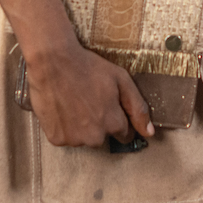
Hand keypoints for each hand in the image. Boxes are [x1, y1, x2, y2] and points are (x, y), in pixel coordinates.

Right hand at [23, 39, 154, 148]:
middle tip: (89, 100)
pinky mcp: (56, 139)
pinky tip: (62, 108)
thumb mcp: (121, 80)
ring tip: (74, 102)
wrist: (52, 62)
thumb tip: (149, 133)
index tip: (108, 106)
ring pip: (84, 138)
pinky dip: (65, 127)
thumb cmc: (88, 67)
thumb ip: (138, 107)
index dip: (118, 119)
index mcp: (113, 123)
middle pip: (103, 137)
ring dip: (81, 126)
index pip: (124, 134)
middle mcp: (95, 137)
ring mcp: (74, 140)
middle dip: (99, 123)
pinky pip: (66, 137)